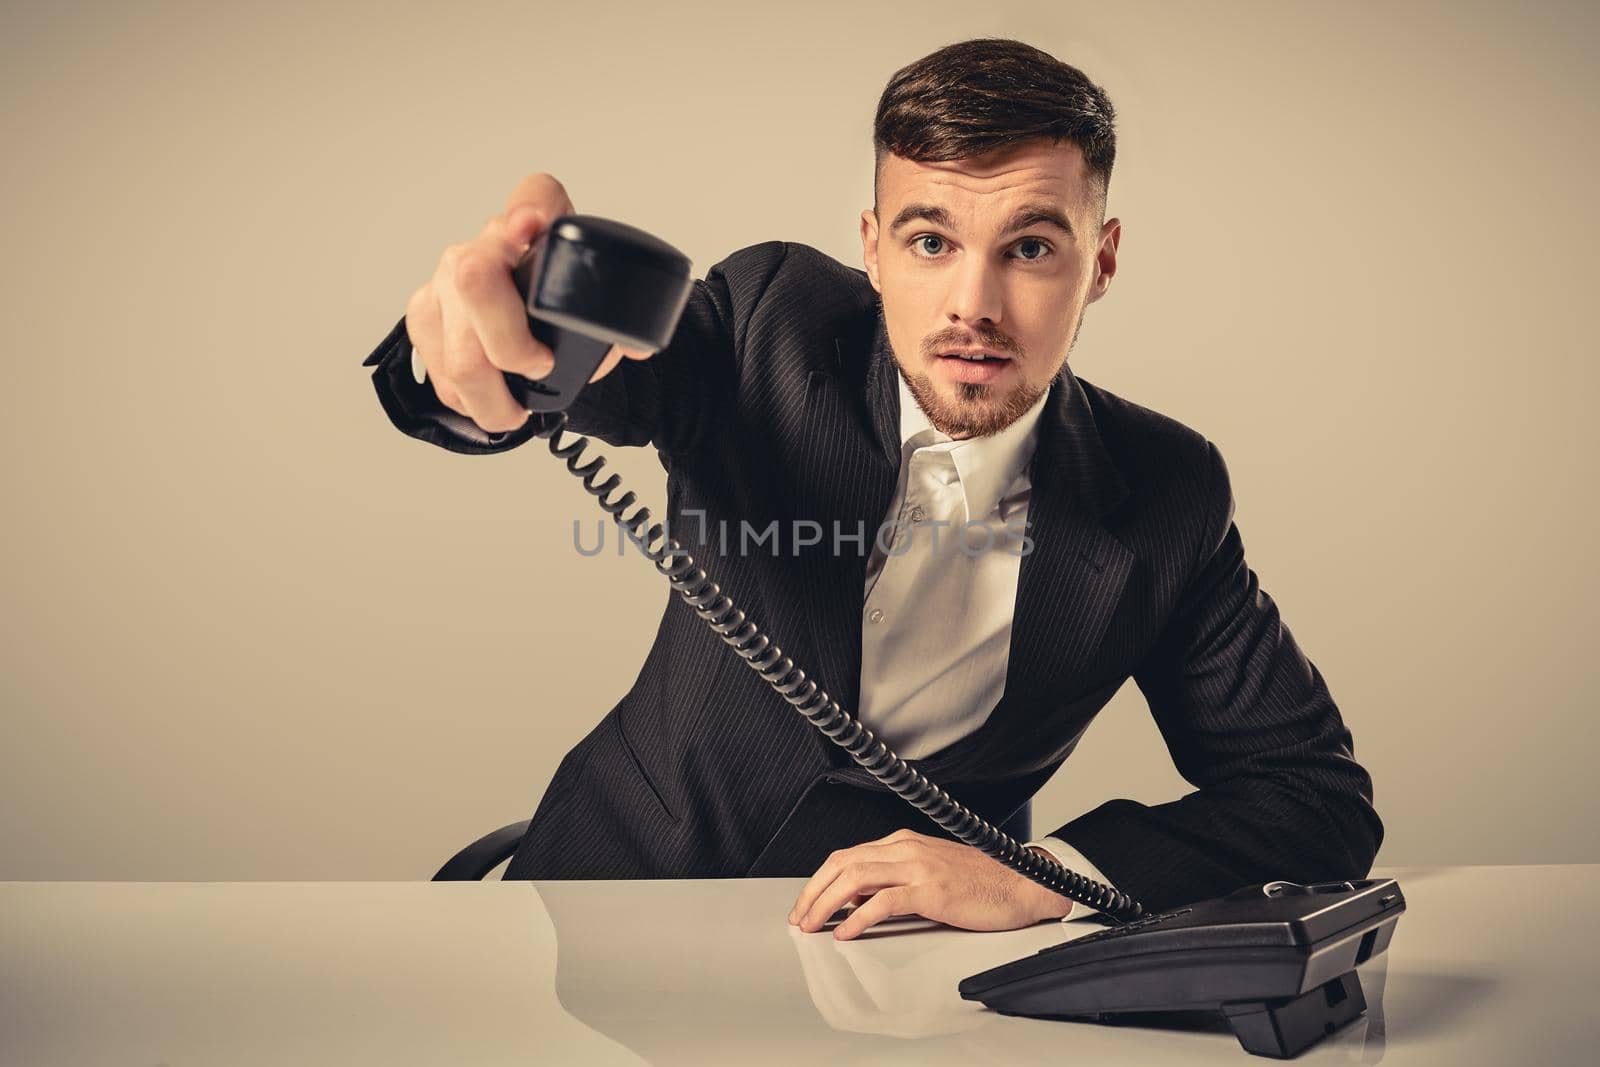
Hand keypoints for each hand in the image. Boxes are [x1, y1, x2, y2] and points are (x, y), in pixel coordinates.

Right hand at [402, 172, 654, 433]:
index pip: (535, 195)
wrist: (523, 311)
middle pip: (476, 280)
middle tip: (538, 368)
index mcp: (539, 224)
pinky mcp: (425, 313)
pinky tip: (485, 400)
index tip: (530, 225)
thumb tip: (637, 346)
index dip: (530, 208)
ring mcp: (448, 276)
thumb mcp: (597, 306)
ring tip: (513, 412)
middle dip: (509, 345)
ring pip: (456, 344)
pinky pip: (438, 364)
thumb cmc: (562, 305)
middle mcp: (486, 243)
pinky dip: (464, 397)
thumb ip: (621, 321)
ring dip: (487, 395)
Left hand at [786, 829, 1073, 940]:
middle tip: (799, 918)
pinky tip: (847, 932)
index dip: (819, 881)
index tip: (805, 904)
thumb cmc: (980, 882)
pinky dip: (859, 917)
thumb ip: (893, 881)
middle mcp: (907, 849)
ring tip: (813, 925)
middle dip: (813, 892)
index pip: (847, 856)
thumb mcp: (929, 873)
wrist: (1022, 883)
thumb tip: (857, 901)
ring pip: (856, 878)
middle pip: (843, 864)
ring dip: (827, 903)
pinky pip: (885, 901)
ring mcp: (919, 867)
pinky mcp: (932, 890)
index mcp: (903, 843)